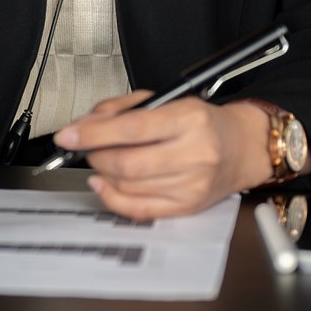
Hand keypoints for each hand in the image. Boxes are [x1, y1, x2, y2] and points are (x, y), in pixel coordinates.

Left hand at [53, 93, 274, 220]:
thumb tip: (85, 125)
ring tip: (100, 160)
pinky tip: (103, 183)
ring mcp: (192, 185)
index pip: (131, 129)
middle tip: (86, 147)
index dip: (93, 134)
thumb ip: (121, 109)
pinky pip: (140, 210)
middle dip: (95, 155)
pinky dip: (112, 198)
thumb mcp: (165, 100)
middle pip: (127, 163)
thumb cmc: (202, 123)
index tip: (68, 135)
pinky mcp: (188, 207)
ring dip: (103, 173)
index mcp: (189, 119)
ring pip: (129, 186)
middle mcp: (194, 154)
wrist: (241, 148)